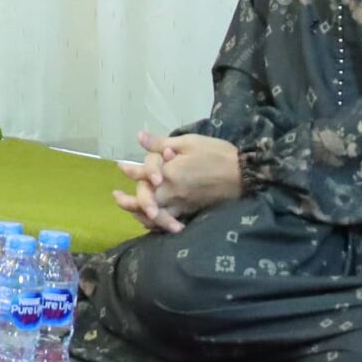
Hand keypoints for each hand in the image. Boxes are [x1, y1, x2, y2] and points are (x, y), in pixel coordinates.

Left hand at [112, 131, 242, 232]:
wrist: (244, 174)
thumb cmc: (217, 154)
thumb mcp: (189, 142)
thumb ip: (161, 143)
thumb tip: (140, 137)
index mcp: (169, 173)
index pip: (142, 174)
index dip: (130, 170)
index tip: (121, 167)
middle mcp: (172, 192)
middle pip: (144, 200)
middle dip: (128, 201)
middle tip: (116, 197)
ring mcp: (182, 204)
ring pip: (155, 216)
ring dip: (140, 215)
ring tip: (132, 212)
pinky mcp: (192, 211)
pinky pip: (171, 221)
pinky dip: (159, 223)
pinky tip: (154, 221)